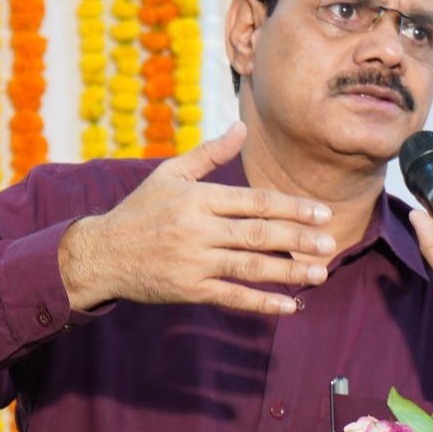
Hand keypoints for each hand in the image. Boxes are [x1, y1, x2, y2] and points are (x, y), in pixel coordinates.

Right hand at [58, 121, 336, 313]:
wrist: (101, 254)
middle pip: (258, 234)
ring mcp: (194, 263)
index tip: (322, 213)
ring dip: (288, 271)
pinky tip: (289, 305)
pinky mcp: (189, 290)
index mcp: (197, 198)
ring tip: (320, 272)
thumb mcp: (170, 174)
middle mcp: (198, 230)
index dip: (292, 208)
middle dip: (298, 239)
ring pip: (250, 267)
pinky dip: (262, 302)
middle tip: (330, 243)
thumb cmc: (140, 211)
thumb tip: (243, 126)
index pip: (254, 202)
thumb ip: (210, 153)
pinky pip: (232, 297)